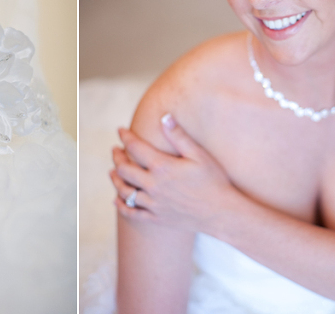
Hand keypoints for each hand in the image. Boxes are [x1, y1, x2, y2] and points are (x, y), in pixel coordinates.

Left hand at [111, 113, 238, 233]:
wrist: (222, 214)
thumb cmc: (214, 181)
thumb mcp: (199, 155)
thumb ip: (179, 136)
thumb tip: (164, 117)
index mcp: (162, 167)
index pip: (135, 147)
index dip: (126, 137)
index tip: (120, 130)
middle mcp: (153, 186)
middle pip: (124, 169)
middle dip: (117, 157)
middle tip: (115, 150)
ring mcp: (154, 204)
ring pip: (125, 192)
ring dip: (115, 180)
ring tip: (112, 172)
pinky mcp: (157, 218)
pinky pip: (132, 213)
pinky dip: (121, 206)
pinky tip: (116, 200)